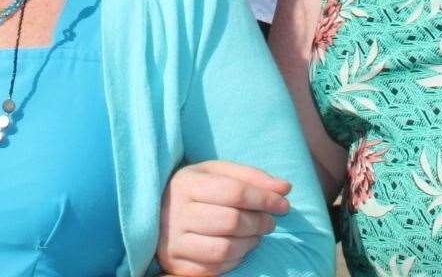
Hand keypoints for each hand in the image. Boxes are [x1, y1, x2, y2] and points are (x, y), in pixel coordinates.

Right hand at [156, 160, 291, 275]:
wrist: (155, 214)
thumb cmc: (195, 190)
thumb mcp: (217, 174)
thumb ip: (251, 177)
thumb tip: (285, 188)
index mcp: (186, 184)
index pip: (235, 192)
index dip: (265, 199)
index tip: (284, 204)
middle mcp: (175, 213)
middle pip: (231, 222)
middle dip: (260, 223)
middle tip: (270, 222)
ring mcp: (174, 242)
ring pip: (225, 249)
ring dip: (250, 244)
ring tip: (256, 235)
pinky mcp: (176, 265)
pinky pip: (216, 268)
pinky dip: (236, 260)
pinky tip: (239, 248)